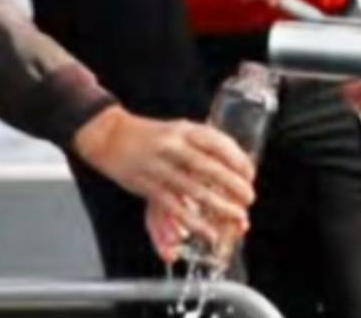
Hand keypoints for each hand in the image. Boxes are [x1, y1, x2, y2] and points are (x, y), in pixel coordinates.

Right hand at [74, 106, 254, 252]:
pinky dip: (195, 223)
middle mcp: (174, 146)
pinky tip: (209, 231)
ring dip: (219, 207)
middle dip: (233, 185)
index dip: (237, 159)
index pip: (217, 142)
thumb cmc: (150, 134)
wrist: (110, 137)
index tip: (250, 174)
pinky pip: (176, 208)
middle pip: (209, 168)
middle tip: (249, 198)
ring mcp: (161, 167)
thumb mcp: (179, 129)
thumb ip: (202, 145)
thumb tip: (234, 162)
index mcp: (185, 129)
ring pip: (195, 191)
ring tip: (237, 217)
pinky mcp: (149, 187)